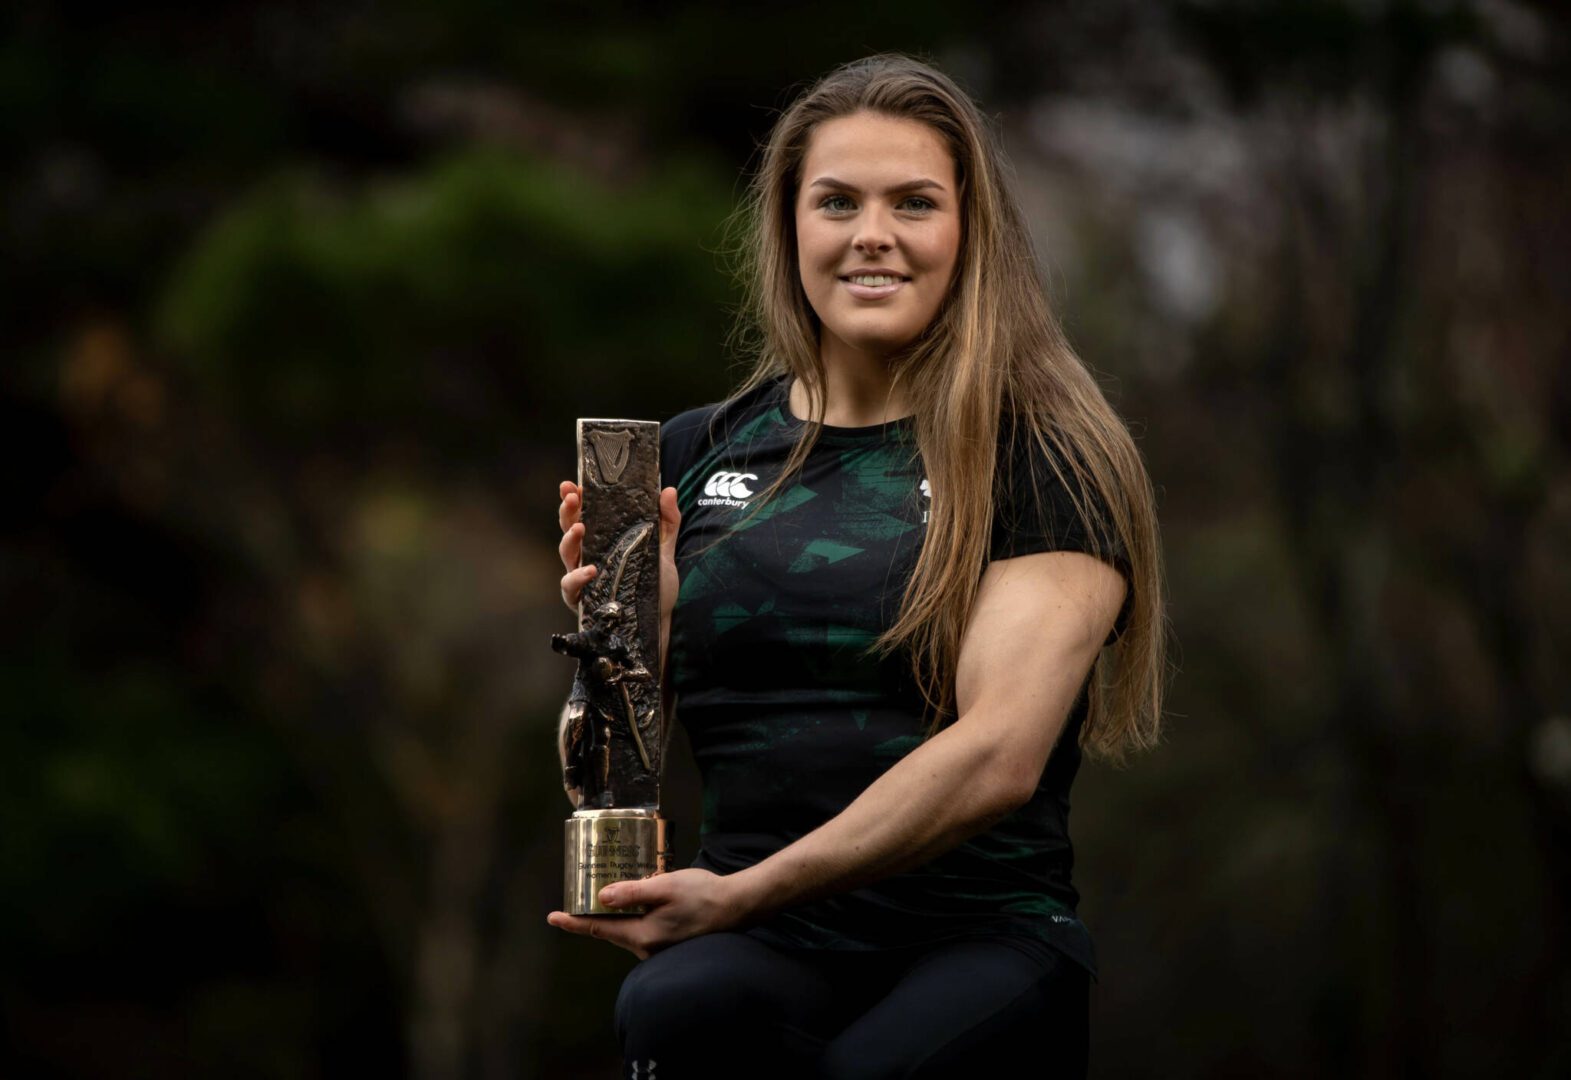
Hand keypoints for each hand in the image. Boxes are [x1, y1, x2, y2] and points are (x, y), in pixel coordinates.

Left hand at [545, 868, 748, 959]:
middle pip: (610, 930)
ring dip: (613, 913)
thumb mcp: (666, 887)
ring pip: (626, 928)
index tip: (552, 917)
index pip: (598, 929)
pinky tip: (634, 898)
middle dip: (592, 914)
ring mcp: (658, 947)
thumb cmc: (703, 895)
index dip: (573, 922)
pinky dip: (631, 914)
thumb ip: (633, 892)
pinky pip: (640, 928)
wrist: (737, 907)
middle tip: (576, 896)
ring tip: (604, 891)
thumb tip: (601, 897)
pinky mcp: (668, 941)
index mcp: (642, 935)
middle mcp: (647, 947)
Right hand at [557, 480, 680, 635]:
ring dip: (568, 539)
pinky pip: (571, 586)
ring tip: (580, 529)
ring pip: (565, 553)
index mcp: (602, 539)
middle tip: (571, 497)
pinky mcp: (582, 599)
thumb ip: (667, 521)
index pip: (583, 514)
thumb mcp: (664, 549)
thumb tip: (668, 490)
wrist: (660, 619)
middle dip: (566, 511)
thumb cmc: (656, 584)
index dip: (574, 499)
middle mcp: (588, 555)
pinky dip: (577, 577)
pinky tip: (590, 570)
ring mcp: (582, 577)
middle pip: (568, 529)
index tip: (573, 485)